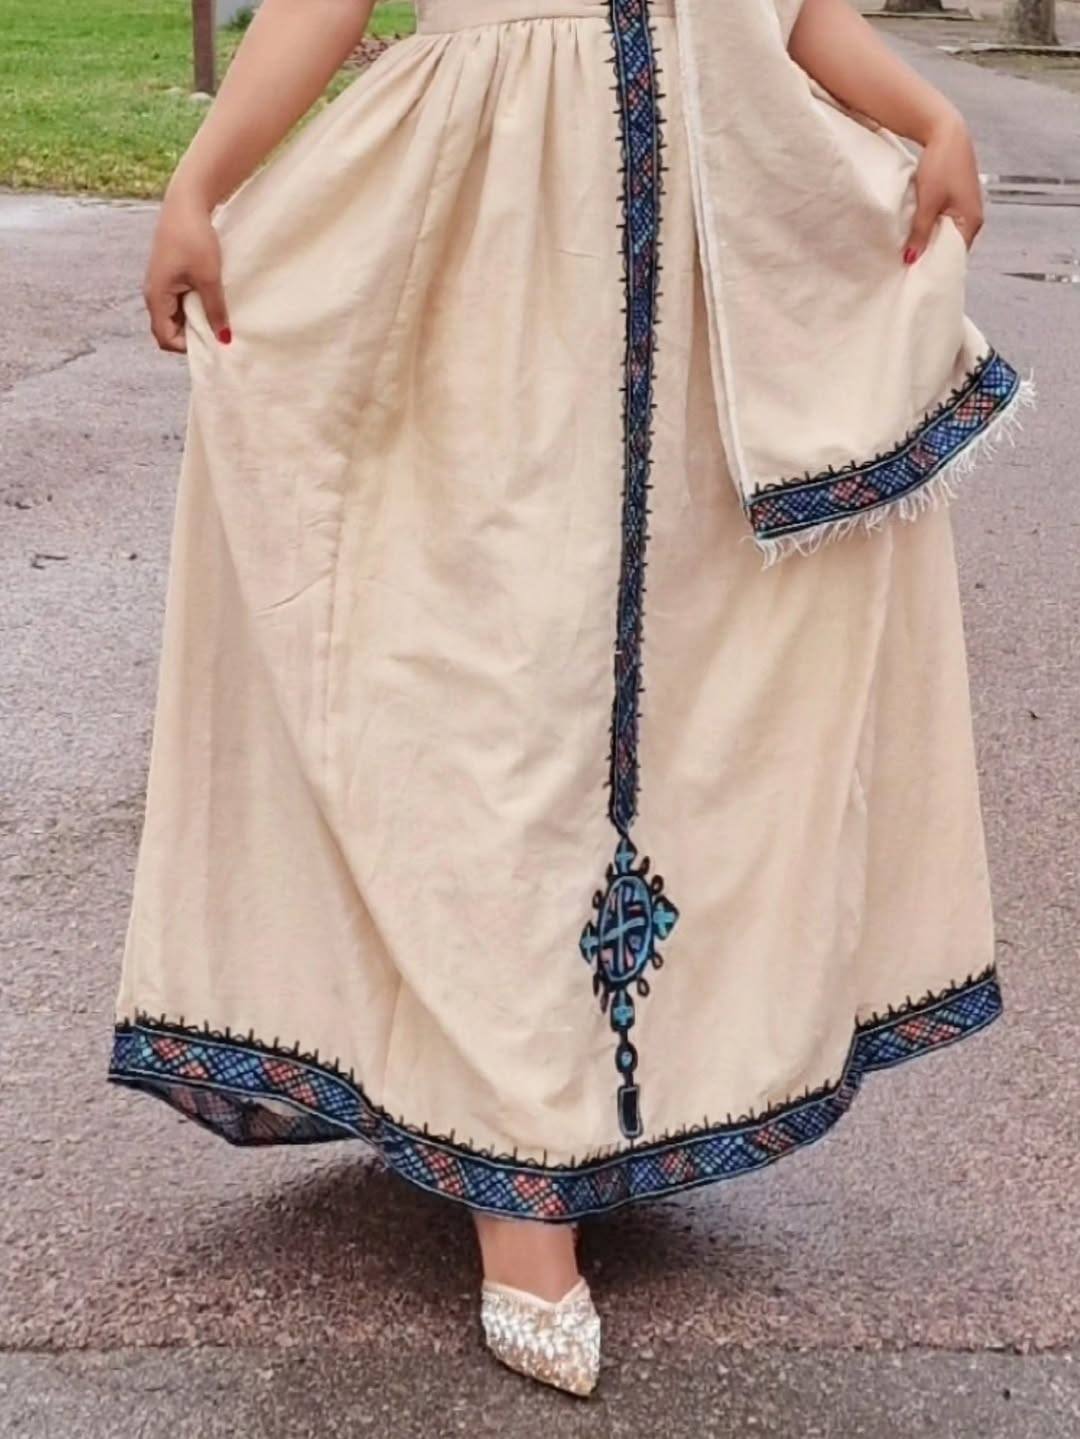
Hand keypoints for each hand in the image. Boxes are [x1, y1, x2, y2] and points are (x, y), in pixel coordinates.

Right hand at [143, 189, 230, 352]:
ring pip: (174, 315)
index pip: (165, 338)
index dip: (187, 347)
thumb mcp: (209, 278)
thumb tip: (223, 339)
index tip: (212, 342)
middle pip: (168, 329)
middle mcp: (152, 292)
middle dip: (191, 336)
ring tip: (217, 317)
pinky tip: (211, 301)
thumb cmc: (195, 238)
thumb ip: (215, 310)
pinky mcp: (168, 274)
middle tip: (217, 333)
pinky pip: (178, 301)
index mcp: (156, 296)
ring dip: (193, 320)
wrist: (186, 201)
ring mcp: (160, 283)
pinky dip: (193, 306)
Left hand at [904, 107, 983, 263]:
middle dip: (931, 256)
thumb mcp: (927, 202)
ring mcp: (966, 208)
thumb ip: (920, 232)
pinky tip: (916, 234)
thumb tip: (911, 260)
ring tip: (910, 254)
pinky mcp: (957, 200)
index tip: (915, 278)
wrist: (946, 132)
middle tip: (909, 270)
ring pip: (946, 234)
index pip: (954, 256)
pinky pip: (944, 222)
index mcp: (972, 221)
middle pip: (951, 247)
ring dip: (929, 242)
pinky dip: (931, 229)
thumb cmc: (941, 165)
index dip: (935, 267)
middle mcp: (973, 218)